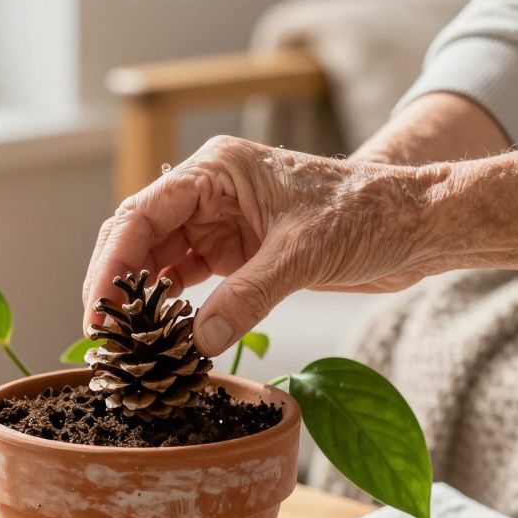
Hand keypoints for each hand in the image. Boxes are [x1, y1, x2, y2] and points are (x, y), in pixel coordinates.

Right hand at [83, 136, 448, 355]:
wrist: (417, 226)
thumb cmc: (368, 216)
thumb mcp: (303, 256)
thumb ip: (247, 297)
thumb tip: (196, 342)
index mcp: (217, 170)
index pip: (142, 213)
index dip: (112, 264)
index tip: (101, 311)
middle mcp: (210, 193)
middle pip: (138, 238)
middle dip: (116, 286)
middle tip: (103, 338)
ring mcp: (221, 224)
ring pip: (158, 263)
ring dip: (140, 302)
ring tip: (125, 346)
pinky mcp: (238, 254)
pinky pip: (187, 281)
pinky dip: (171, 310)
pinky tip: (160, 338)